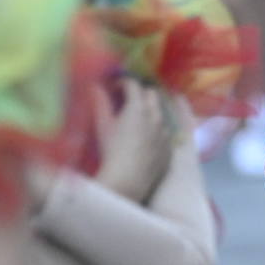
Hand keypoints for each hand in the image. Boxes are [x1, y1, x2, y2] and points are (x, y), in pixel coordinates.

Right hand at [93, 78, 173, 203]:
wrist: (128, 182)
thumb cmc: (111, 153)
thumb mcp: (103, 127)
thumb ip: (101, 104)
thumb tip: (96, 87)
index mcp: (138, 108)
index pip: (134, 85)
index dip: (123, 82)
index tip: (115, 87)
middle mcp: (156, 117)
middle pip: (151, 95)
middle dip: (140, 93)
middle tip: (127, 99)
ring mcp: (165, 133)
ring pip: (159, 114)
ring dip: (149, 112)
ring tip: (136, 120)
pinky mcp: (169, 148)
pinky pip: (165, 133)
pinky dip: (155, 131)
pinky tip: (144, 141)